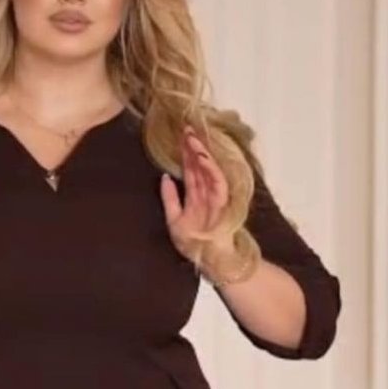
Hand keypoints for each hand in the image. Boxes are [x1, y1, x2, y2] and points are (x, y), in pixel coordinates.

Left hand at [159, 127, 231, 261]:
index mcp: (196, 195)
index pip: (190, 169)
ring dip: (202, 153)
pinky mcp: (223, 203)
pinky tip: (203, 158)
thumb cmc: (193, 243)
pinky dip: (211, 170)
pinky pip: (218, 183)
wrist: (210, 261)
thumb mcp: (174, 219)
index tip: (178, 135)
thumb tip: (164, 177)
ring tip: (192, 138)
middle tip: (185, 127)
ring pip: (208, 170)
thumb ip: (169, 199)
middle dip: (193, 146)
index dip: (184, 153)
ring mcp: (215, 196)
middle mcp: (206, 192)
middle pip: (199, 165)